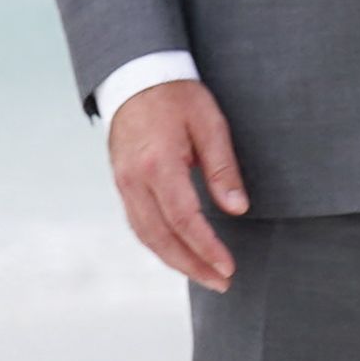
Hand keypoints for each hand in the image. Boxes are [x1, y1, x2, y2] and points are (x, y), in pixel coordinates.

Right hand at [107, 78, 248, 288]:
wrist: (135, 77)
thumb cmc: (178, 97)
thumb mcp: (210, 124)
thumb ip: (222, 169)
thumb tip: (236, 209)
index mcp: (157, 164)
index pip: (183, 219)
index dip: (206, 248)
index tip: (229, 267)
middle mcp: (133, 179)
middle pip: (160, 236)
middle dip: (192, 265)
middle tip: (223, 283)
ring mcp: (122, 182)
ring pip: (146, 234)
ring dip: (175, 260)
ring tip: (207, 277)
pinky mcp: (122, 183)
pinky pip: (139, 223)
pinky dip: (159, 244)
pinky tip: (181, 254)